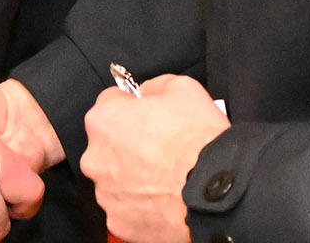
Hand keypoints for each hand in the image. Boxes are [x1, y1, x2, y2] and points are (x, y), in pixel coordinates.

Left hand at [82, 75, 229, 242]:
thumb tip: (147, 93)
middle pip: (108, 144)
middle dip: (129, 144)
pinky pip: (127, 208)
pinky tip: (164, 199)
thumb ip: (154, 86)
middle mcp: (95, 158)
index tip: (148, 115)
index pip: (109, 103)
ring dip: (133, 176)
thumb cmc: (196, 139)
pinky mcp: (119, 222)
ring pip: (116, 179)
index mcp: (104, 120)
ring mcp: (105, 194)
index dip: (132, 107)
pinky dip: (141, 204)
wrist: (213, 191)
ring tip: (165, 177)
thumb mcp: (182, 88)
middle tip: (161, 148)